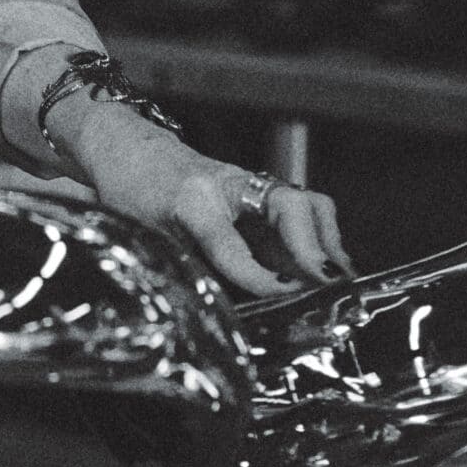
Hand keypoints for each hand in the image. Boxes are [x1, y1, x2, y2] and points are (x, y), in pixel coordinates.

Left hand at [49, 98, 352, 297]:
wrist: (131, 149)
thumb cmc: (132, 192)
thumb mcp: (143, 236)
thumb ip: (179, 270)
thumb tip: (213, 317)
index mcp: (192, 199)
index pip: (230, 242)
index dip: (257, 275)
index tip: (283, 297)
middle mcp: (231, 185)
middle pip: (292, 207)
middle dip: (313, 249)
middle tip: (328, 289)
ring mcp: (251, 186)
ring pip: (308, 205)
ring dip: (327, 244)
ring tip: (335, 283)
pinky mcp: (263, 195)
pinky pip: (304, 214)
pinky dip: (319, 242)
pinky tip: (322, 272)